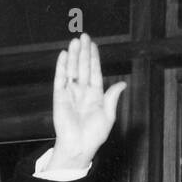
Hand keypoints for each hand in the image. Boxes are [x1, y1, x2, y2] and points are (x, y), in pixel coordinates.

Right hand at [47, 34, 126, 171]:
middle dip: (84, 52)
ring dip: (74, 55)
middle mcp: (82, 91)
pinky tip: (64, 55)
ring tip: (75, 41)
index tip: (93, 44)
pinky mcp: (59, 96)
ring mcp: (70, 92)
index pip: (95, 71)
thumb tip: (122, 84)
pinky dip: (62, 66)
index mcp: (95, 94)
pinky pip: (60, 78)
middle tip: (84, 36)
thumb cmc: (95, 134)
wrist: (80, 145)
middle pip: (83, 67)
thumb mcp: (108, 115)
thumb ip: (112, 97)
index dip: (94, 58)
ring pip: (72, 69)